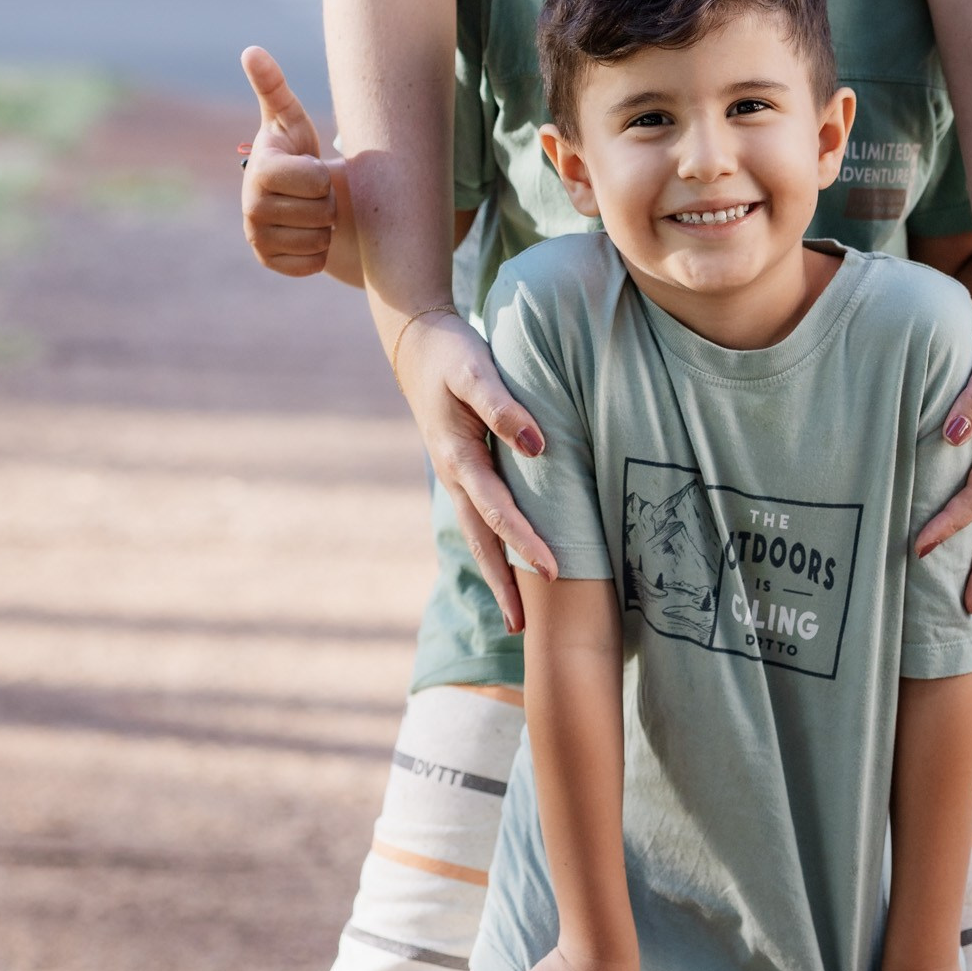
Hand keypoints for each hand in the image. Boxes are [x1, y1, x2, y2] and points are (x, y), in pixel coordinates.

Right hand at [240, 47, 335, 276]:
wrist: (294, 194)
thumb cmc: (296, 148)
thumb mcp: (290, 118)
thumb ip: (273, 86)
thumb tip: (251, 50)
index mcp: (260, 172)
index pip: (316, 181)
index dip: (323, 174)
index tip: (311, 166)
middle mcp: (251, 209)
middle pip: (322, 211)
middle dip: (327, 199)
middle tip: (314, 189)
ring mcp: (258, 238)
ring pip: (319, 239)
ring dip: (325, 224)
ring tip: (311, 207)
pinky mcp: (269, 262)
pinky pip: (312, 263)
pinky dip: (319, 251)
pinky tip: (308, 231)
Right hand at [397, 311, 557, 632]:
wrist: (417, 343)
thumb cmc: (452, 353)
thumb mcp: (476, 370)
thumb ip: (503, 406)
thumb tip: (536, 445)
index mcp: (458, 457)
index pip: (498, 511)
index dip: (526, 542)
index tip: (555, 572)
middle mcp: (455, 475)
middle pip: (481, 540)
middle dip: (503, 583)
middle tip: (524, 627)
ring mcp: (455, 475)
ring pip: (477, 534)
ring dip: (496, 573)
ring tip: (516, 615)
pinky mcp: (462, 467)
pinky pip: (479, 516)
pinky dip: (493, 545)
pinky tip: (508, 561)